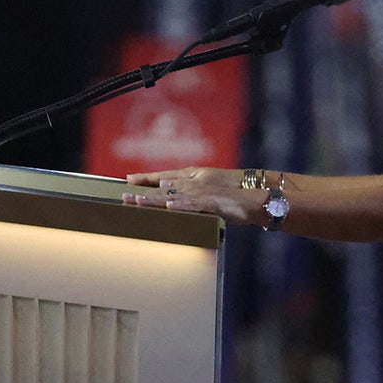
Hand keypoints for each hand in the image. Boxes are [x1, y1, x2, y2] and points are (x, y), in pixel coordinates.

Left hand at [122, 167, 265, 225]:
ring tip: (137, 202)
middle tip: (124, 195)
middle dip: (143, 191)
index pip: (167, 176)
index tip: (130, 179)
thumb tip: (171, 198)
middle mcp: (196, 181)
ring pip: (174, 195)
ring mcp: (204, 191)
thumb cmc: (235, 195)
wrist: (257, 195)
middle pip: (165, 186)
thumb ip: (191, 193)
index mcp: (195, 176)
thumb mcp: (210, 191)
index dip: (147, 178)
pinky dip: (182, 204)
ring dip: (154, 199)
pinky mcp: (213, 201)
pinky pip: (195, 204)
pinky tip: (169, 206)